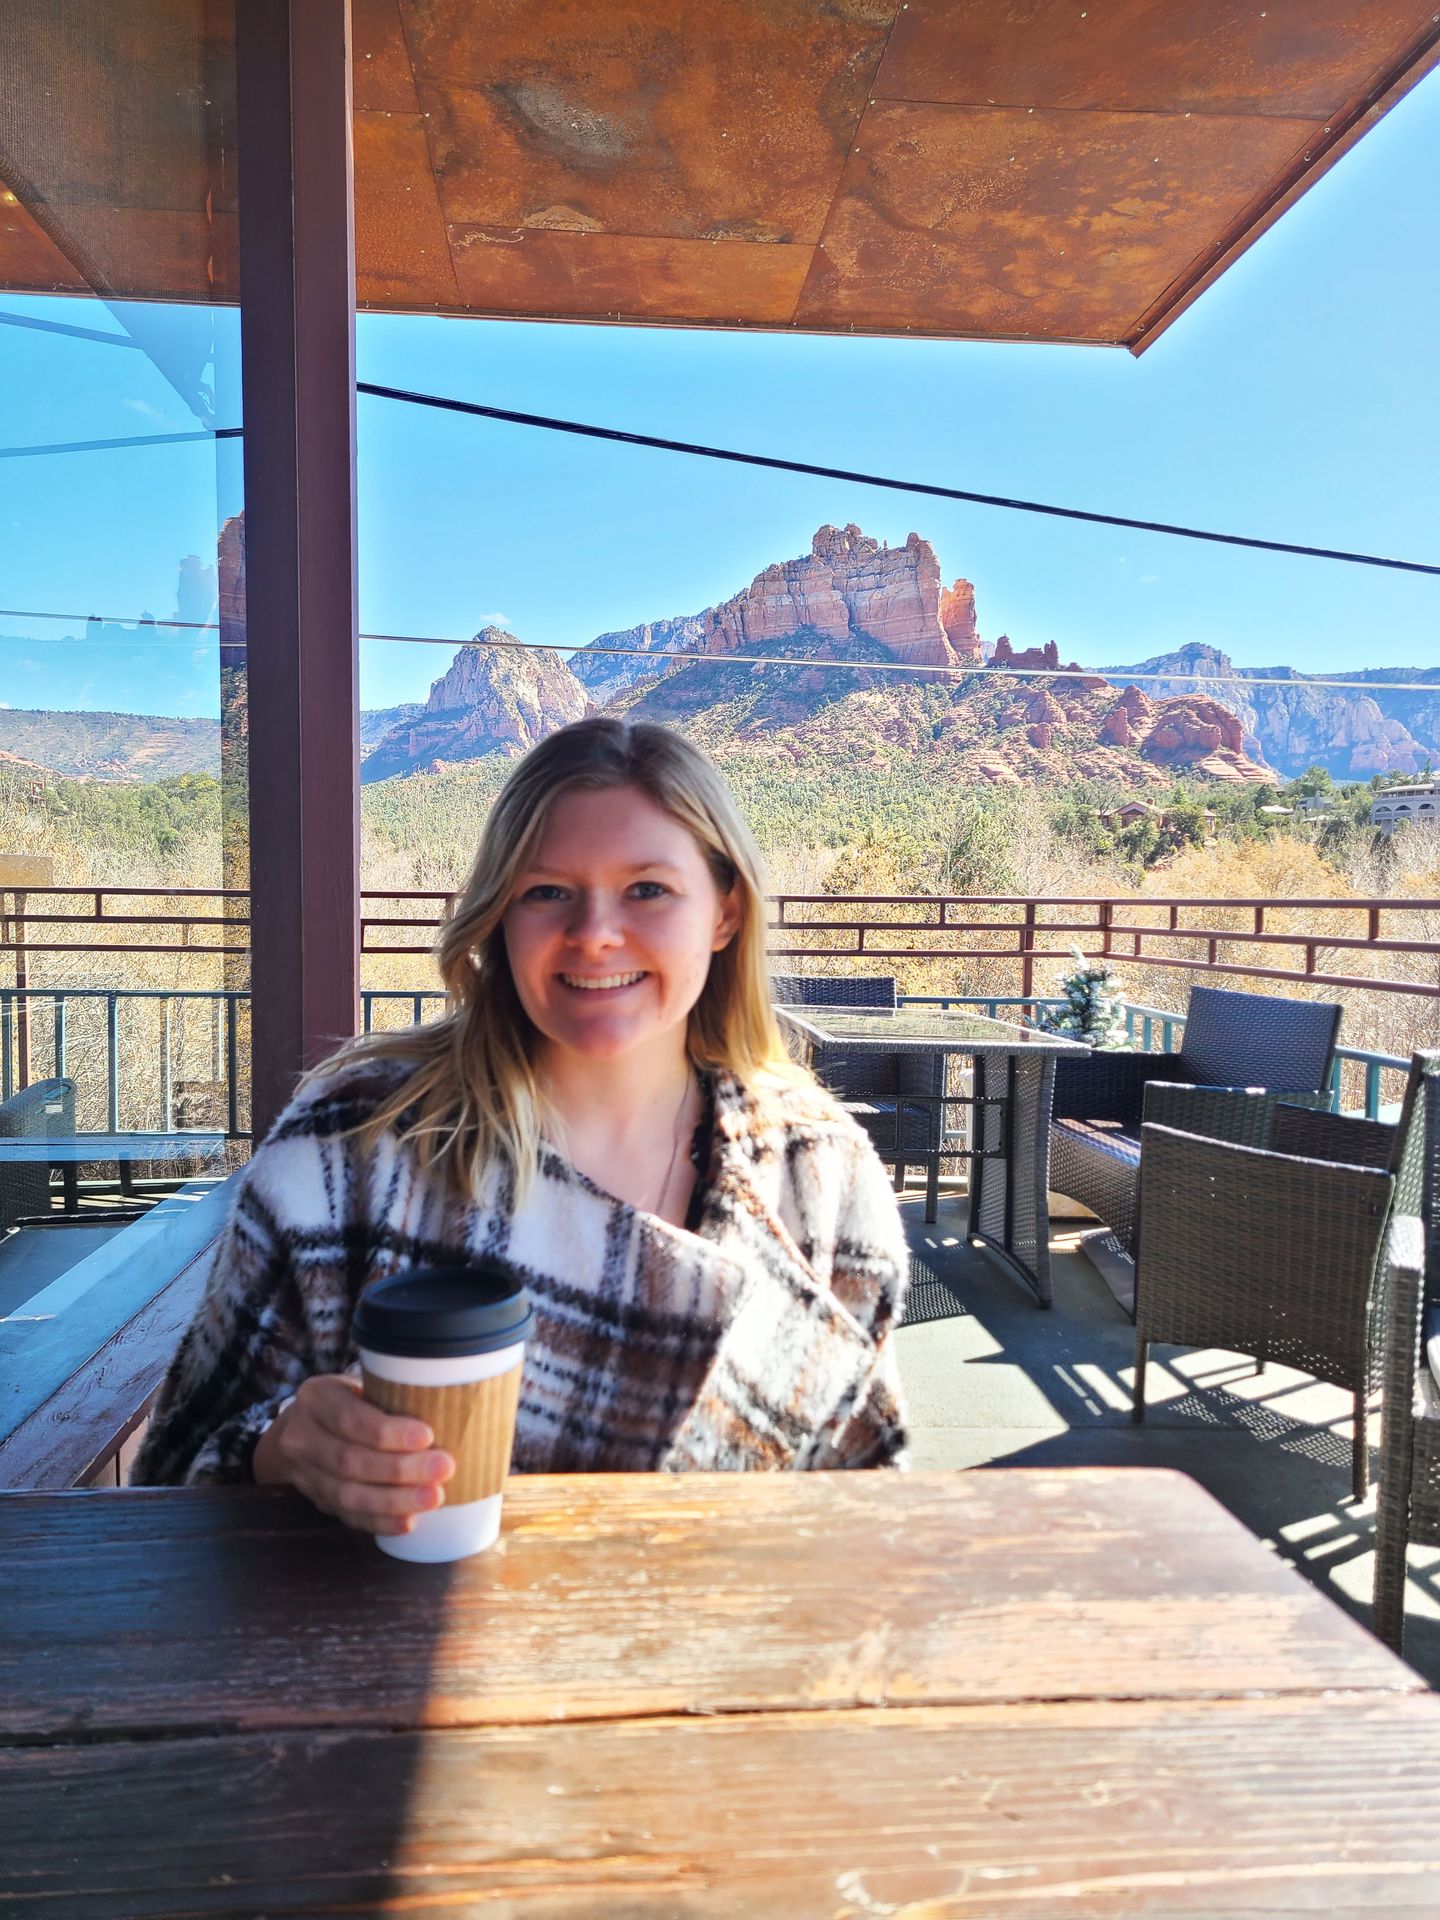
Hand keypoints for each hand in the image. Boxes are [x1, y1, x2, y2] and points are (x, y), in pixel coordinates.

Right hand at [253, 1373, 453, 1535]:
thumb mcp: (363, 1382)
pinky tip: (409, 1522)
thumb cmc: (354, 1399)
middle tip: (443, 1468)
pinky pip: (348, 1516)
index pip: (349, 1418)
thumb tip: (454, 1402)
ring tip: (433, 1498)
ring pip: (347, 1495)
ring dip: (394, 1501)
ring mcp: (303, 1474)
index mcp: (316, 1397)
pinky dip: (380, 1521)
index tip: (427, 1436)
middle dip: (399, 1469)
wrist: (306, 1426)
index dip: (388, 1432)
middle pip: (349, 1460)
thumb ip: (393, 1391)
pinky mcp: (316, 1500)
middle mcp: (301, 1436)